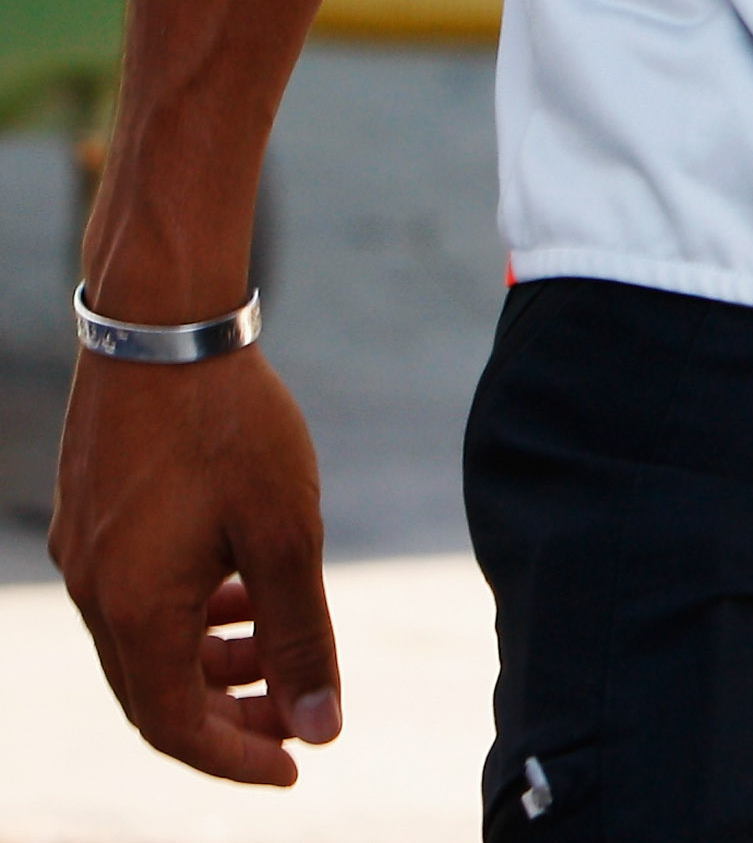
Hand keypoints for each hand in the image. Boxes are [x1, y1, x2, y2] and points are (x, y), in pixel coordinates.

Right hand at [52, 346, 343, 784]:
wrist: (165, 327)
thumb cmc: (231, 426)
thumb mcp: (285, 534)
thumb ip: (300, 635)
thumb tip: (323, 727)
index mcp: (135, 615)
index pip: (178, 728)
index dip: (237, 756)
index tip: (296, 766)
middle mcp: (97, 596)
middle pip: (158, 692)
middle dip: (229, 711)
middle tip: (295, 713)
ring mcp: (88, 555)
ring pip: (149, 640)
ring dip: (212, 656)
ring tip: (276, 644)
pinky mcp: (94, 517)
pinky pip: (140, 593)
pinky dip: (191, 606)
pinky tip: (240, 582)